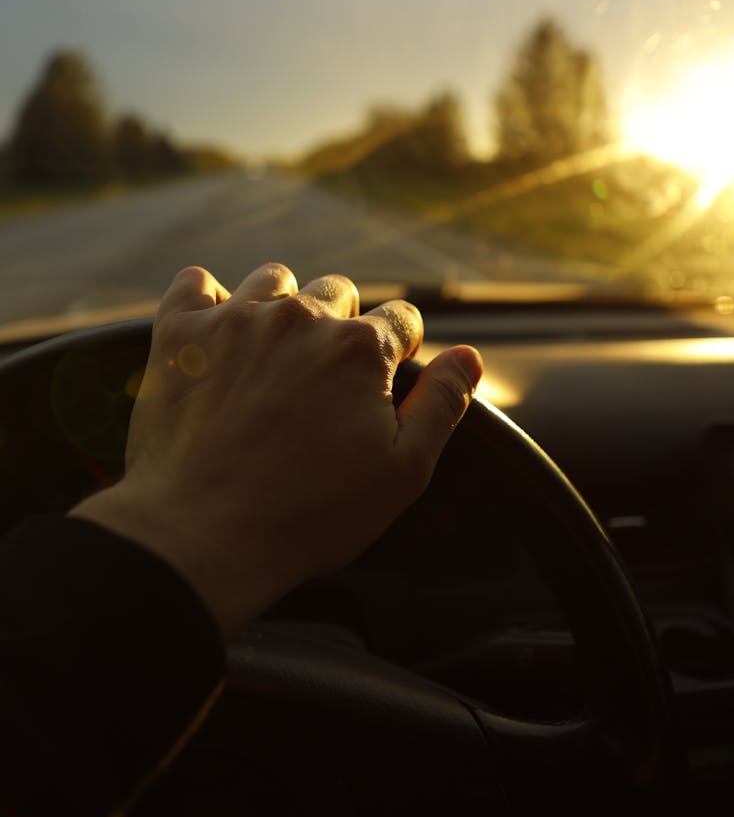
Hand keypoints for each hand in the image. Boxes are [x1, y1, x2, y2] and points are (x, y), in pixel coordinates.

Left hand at [73, 262, 482, 638]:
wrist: (201, 536)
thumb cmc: (309, 514)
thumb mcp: (402, 472)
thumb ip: (442, 404)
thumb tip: (470, 356)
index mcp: (361, 348)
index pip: (400, 319)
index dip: (400, 348)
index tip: (383, 378)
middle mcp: (301, 317)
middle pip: (338, 292)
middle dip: (341, 325)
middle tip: (323, 379)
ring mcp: (236, 319)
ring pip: (274, 280)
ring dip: (282, 307)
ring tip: (271, 356)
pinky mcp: (179, 332)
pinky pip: (195, 282)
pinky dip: (207, 299)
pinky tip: (213, 331)